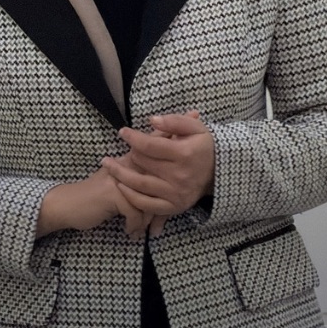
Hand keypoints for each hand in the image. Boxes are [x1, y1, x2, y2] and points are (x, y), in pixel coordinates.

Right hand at [35, 171, 157, 239]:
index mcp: (126, 161)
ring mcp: (118, 179)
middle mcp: (124, 166)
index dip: (165, 182)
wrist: (67, 205)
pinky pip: (135, 213)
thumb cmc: (94, 199)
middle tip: (156, 224)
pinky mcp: (112, 194)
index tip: (167, 201)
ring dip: (146, 221)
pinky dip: (134, 226)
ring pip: (148, 201)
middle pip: (156, 186)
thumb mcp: (117, 186)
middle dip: (159, 209)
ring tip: (141, 231)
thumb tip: (165, 197)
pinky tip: (130, 232)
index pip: (155, 165)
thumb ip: (137, 185)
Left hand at [100, 110, 214, 229]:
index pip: (150, 146)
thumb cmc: (204, 147)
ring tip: (107, 165)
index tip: (122, 132)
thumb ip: (174, 121)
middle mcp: (180, 176)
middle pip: (143, 164)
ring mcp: (176, 193)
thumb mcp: (195, 128)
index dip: (133, 137)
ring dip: (120, 175)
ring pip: (140, 185)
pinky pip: (147, 204)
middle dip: (128, 154)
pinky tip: (120, 186)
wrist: (220, 173)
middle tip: (119, 150)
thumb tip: (152, 120)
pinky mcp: (174, 206)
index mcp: (184, 154)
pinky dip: (131, 197)